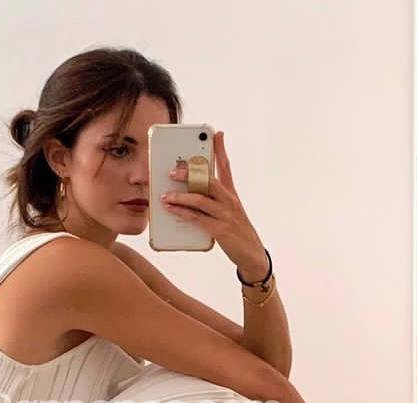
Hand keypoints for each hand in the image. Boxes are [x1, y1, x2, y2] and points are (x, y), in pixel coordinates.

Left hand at [161, 131, 266, 277]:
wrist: (252, 255)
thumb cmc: (237, 233)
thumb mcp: (228, 213)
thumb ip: (212, 202)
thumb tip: (190, 193)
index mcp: (232, 195)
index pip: (226, 167)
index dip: (221, 150)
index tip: (217, 134)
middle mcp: (230, 201)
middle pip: (209, 180)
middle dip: (189, 174)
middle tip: (172, 171)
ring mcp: (226, 215)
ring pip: (200, 199)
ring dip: (180, 197)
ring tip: (164, 196)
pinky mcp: (220, 230)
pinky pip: (198, 218)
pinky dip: (183, 213)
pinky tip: (171, 210)